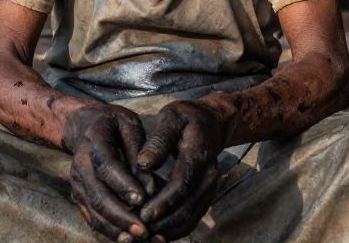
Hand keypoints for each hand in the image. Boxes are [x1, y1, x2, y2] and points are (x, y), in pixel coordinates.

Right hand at [62, 104, 151, 242]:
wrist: (83, 126)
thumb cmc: (113, 124)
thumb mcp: (129, 124)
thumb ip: (139, 152)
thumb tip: (150, 187)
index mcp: (94, 142)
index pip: (107, 167)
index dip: (124, 185)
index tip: (143, 201)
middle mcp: (80, 166)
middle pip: (98, 196)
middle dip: (122, 217)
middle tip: (144, 231)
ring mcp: (77, 185)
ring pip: (94, 213)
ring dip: (115, 230)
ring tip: (138, 240)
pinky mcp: (79, 198)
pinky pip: (91, 220)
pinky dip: (108, 234)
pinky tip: (125, 241)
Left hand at [135, 100, 234, 239]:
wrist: (212, 123)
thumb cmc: (186, 118)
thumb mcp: (171, 117)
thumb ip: (159, 140)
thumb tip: (144, 163)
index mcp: (199, 155)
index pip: (181, 185)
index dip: (163, 202)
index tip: (142, 214)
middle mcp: (209, 177)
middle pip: (187, 208)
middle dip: (162, 223)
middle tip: (137, 228)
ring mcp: (210, 189)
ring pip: (190, 219)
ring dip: (167, 230)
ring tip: (142, 235)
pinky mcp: (205, 197)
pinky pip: (191, 219)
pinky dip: (173, 229)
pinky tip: (154, 232)